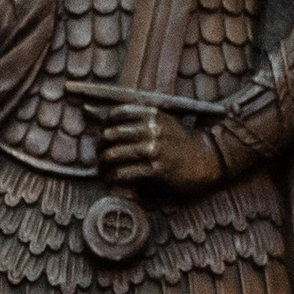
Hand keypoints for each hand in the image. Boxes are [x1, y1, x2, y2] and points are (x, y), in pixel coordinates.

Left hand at [95, 104, 220, 196]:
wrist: (204, 159)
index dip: (104, 127)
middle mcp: (152, 129)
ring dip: (103, 167)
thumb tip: (89, 111)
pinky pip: (124, 174)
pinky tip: (112, 182)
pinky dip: (113, 180)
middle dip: (100, 149)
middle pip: (111, 136)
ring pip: (114, 156)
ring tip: (103, 172)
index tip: (104, 137)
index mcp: (153, 113)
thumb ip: (134, 117)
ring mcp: (154, 149)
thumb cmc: (178, 142)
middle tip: (100, 158)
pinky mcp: (156, 170)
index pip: (117, 114)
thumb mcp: (160, 121)